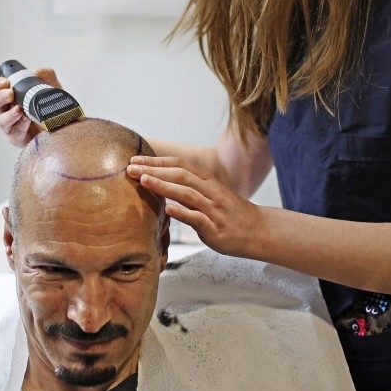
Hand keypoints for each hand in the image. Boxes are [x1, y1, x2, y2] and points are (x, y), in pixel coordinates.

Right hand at [0, 67, 62, 148]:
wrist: (64, 126)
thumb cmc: (52, 107)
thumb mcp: (52, 87)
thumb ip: (45, 75)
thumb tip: (35, 72)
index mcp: (10, 96)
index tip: (5, 82)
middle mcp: (7, 110)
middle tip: (10, 94)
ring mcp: (12, 126)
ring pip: (1, 121)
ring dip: (9, 114)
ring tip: (19, 109)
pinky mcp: (18, 139)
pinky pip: (14, 133)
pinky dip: (20, 125)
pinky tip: (26, 120)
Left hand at [127, 155, 264, 258]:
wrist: (259, 231)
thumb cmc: (230, 214)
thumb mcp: (211, 195)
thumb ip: (189, 189)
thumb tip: (161, 183)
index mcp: (207, 181)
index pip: (178, 165)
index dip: (156, 161)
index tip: (135, 159)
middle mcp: (210, 191)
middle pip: (179, 175)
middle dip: (154, 170)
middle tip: (130, 168)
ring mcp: (213, 209)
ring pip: (187, 193)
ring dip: (164, 186)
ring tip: (144, 181)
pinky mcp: (215, 229)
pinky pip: (197, 218)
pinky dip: (183, 213)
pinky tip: (168, 209)